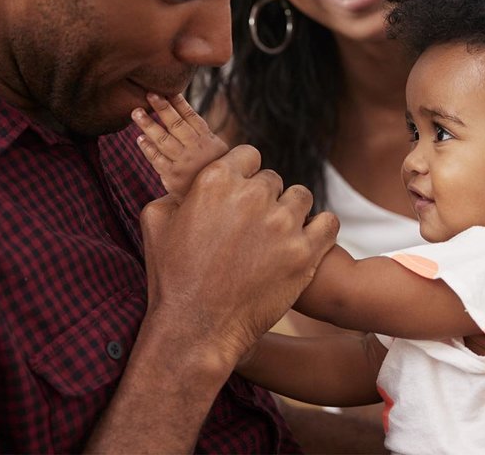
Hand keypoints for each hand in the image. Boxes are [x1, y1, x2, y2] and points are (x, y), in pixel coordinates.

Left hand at [132, 93, 228, 197]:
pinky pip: (157, 160)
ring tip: (136, 112)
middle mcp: (195, 149)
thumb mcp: (213, 146)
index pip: (191, 116)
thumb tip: (177, 105)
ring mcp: (183, 162)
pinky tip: (139, 138)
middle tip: (149, 94)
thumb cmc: (209, 164)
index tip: (166, 90)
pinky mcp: (172, 177)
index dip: (178, 102)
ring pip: (163, 140)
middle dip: (162, 108)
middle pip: (176, 125)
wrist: (213, 195)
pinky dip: (147, 148)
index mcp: (206, 138)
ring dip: (149, 125)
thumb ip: (197, 129)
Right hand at [137, 144, 339, 368]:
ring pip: (302, 197)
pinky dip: (320, 230)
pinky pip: (328, 223)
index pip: (248, 155)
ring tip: (276, 237)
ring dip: (291, 213)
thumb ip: (176, 192)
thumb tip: (191, 184)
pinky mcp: (304, 253)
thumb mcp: (156, 223)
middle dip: (264, 199)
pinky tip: (306, 242)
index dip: (244, 174)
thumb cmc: (172, 278)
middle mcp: (252, 196)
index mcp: (216, 181)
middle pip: (273, 179)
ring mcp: (282, 224)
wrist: (196, 329)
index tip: (240, 194)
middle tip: (251, 228)